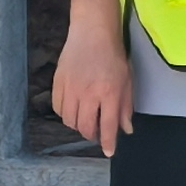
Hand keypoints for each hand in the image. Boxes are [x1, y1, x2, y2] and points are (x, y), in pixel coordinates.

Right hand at [50, 25, 137, 155]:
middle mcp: (88, 93)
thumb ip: (125, 107)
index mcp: (109, 92)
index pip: (108, 125)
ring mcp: (71, 88)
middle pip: (85, 127)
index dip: (108, 142)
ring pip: (70, 120)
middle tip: (97, 132)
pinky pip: (58, 108)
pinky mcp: (58, 83)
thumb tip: (126, 129)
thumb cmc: (114, 56)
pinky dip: (66, 114)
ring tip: (85, 119)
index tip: (108, 152)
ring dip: (78, 125)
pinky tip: (73, 109)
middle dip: (92, 135)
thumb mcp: (127, 82)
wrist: (92, 33)